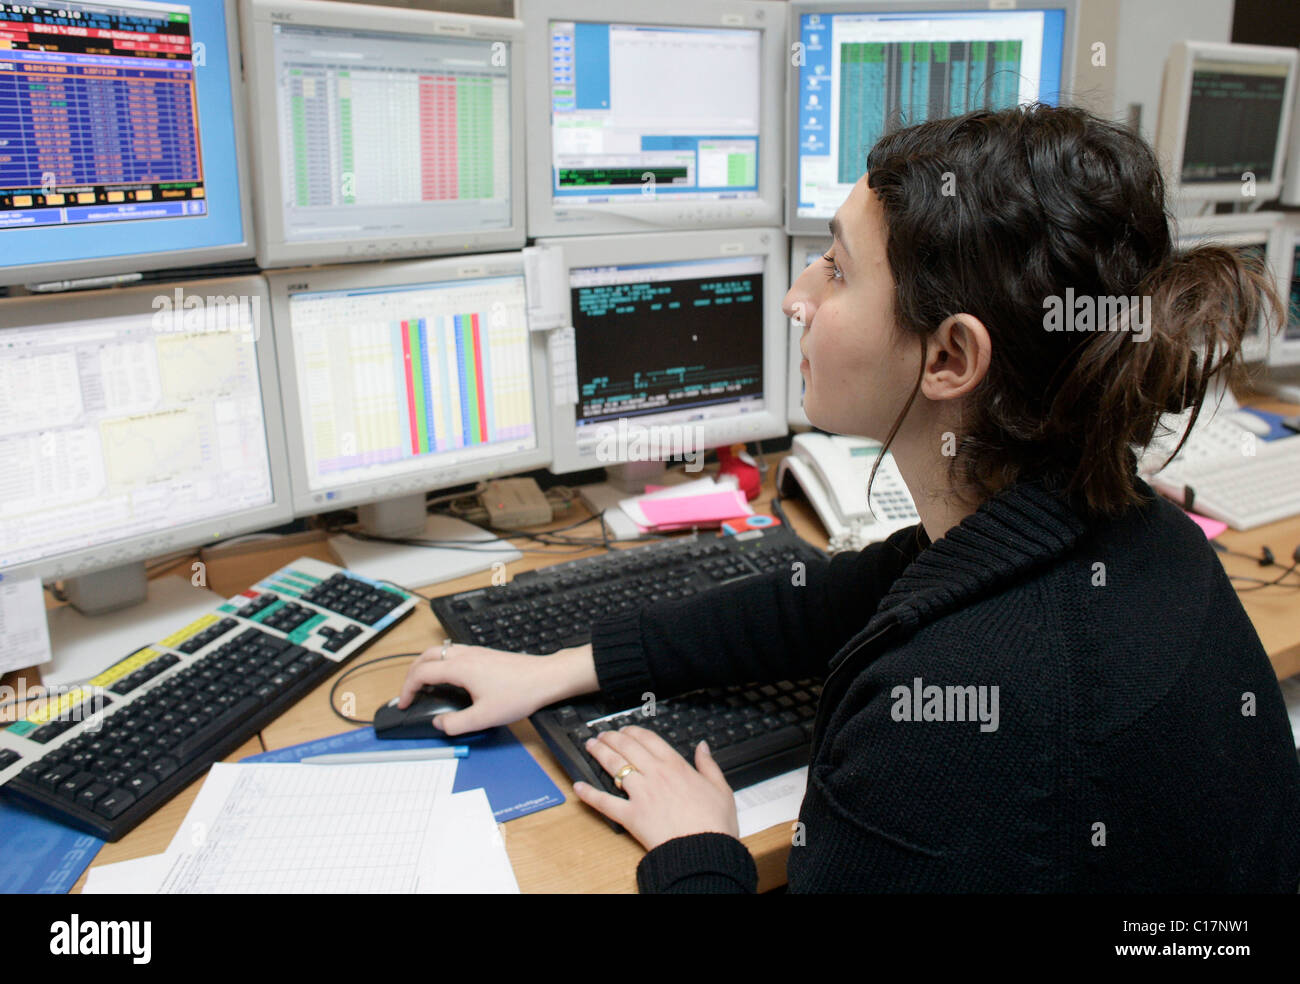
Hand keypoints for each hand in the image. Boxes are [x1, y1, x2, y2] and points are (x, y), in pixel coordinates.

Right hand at [396, 642, 563, 735]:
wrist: (546, 677)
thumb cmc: (520, 693)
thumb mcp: (485, 717)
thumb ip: (456, 724)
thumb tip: (439, 724)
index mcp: (460, 668)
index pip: (421, 673)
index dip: (407, 689)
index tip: (404, 703)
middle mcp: (466, 655)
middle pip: (427, 656)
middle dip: (412, 673)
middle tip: (409, 691)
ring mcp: (476, 652)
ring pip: (441, 651)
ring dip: (427, 664)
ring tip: (425, 683)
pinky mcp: (486, 654)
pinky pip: (454, 652)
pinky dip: (442, 662)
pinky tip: (451, 677)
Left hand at [574, 725, 739, 851]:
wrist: (704, 850)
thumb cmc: (714, 824)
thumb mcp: (721, 788)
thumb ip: (709, 765)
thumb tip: (703, 746)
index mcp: (676, 767)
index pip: (649, 739)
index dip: (634, 731)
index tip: (626, 730)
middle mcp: (655, 775)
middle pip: (627, 748)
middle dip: (612, 738)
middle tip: (602, 735)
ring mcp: (641, 794)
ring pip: (614, 766)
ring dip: (600, 753)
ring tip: (590, 746)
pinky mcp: (631, 816)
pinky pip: (605, 802)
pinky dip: (589, 794)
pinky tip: (578, 787)